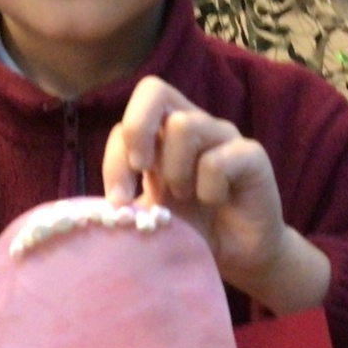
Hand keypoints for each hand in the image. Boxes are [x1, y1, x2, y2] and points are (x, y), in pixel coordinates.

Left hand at [103, 77, 328, 313]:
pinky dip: (209, 189)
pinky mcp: (252, 155)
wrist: (239, 257)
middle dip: (138, 129)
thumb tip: (95, 210)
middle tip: (144, 170)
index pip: (126, 122)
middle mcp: (192, 126)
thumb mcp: (151, 216)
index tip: (118, 202)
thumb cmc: (193, 231)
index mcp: (162, 137)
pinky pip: (218, 160)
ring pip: (184, 125)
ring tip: (188, 197)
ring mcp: (223, 136)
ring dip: (177, 171)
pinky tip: (217, 203)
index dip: (115, 158)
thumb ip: (127, 204)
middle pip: (153, 90)